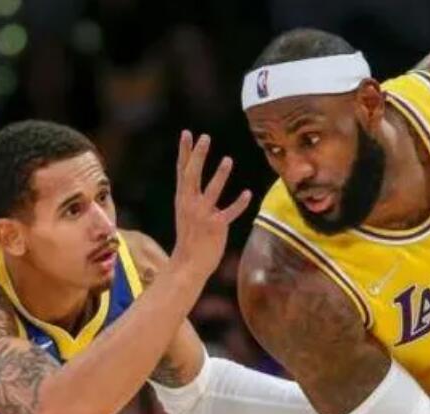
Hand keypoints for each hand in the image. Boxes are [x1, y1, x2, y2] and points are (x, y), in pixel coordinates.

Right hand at [171, 131, 251, 276]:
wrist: (188, 264)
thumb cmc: (190, 238)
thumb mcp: (185, 213)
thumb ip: (191, 197)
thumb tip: (197, 183)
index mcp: (182, 199)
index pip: (182, 170)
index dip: (185, 151)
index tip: (186, 133)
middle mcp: (190, 204)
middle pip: (193, 174)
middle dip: (197, 155)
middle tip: (204, 136)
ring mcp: (202, 215)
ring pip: (212, 191)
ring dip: (220, 175)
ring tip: (227, 159)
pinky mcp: (216, 226)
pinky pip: (229, 212)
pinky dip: (239, 203)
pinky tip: (247, 193)